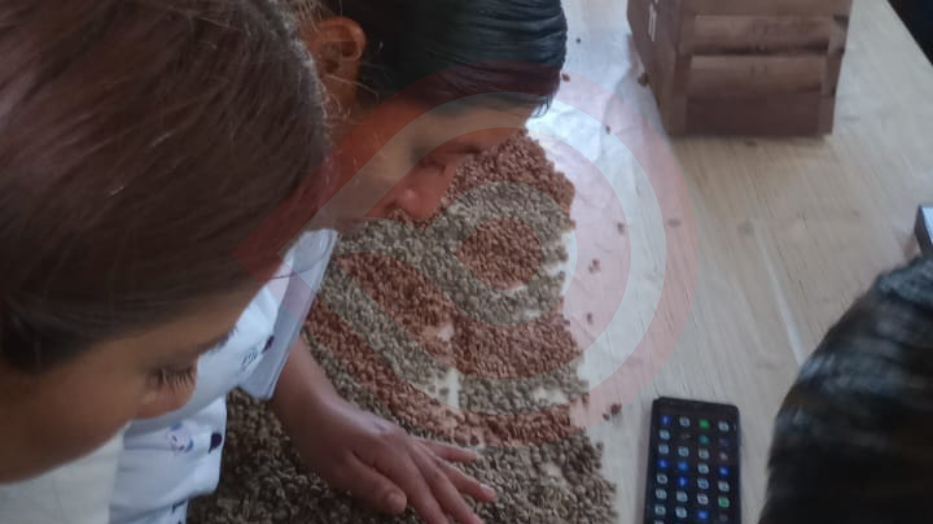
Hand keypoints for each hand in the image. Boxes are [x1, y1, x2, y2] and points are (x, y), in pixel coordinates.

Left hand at [293, 396, 496, 523]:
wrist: (314, 406)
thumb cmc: (321, 440)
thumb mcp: (339, 469)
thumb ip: (373, 486)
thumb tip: (404, 505)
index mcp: (390, 454)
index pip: (419, 492)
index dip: (436, 515)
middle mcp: (404, 445)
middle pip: (437, 480)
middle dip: (460, 505)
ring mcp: (405, 439)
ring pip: (441, 466)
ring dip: (466, 483)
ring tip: (491, 495)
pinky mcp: (401, 438)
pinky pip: (434, 448)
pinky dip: (453, 456)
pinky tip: (472, 458)